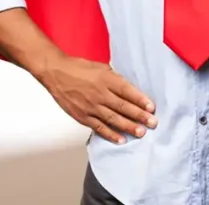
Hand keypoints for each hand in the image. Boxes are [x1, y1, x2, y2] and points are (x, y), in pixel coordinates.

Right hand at [37, 56, 157, 144]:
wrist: (56, 73)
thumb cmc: (79, 68)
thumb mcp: (102, 68)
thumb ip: (115, 79)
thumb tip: (131, 90)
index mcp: (106, 79)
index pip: (127, 91)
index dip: (140, 100)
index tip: (152, 107)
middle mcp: (100, 93)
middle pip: (123, 106)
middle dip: (140, 116)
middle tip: (153, 123)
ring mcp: (90, 106)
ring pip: (113, 119)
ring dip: (128, 127)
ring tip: (141, 132)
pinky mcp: (82, 116)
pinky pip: (99, 127)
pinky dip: (110, 134)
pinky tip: (121, 140)